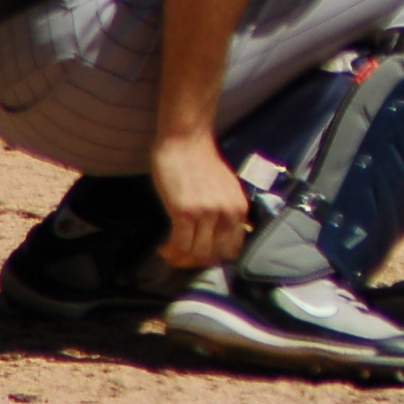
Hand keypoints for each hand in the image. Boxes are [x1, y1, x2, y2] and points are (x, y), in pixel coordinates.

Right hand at [152, 131, 252, 267]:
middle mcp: (228, 213)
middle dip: (195, 261)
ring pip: (196, 253)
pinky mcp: (185, 212)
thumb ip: (227, 212)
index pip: (233, 249)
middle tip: (181, 255)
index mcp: (240, 208)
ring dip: (180, 258)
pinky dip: (170, 251)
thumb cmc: (202, 164)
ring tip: (170, 250)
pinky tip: (163, 246)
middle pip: (214, 255)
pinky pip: (180, 245)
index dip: (214, 257)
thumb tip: (220, 238)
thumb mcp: (226, 190)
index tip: (199, 254)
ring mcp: (207, 213)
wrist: (187, 141)